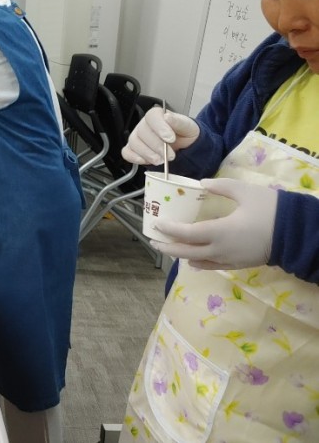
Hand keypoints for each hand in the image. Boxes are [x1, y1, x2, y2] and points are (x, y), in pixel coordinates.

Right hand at [122, 107, 199, 164]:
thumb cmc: (184, 135)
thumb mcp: (188, 127)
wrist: (184, 147)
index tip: (171, 139)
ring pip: (134, 143)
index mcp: (156, 115)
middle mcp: (143, 125)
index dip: (160, 128)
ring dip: (148, 154)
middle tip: (170, 155)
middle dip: (157, 146)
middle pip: (142, 132)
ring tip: (161, 160)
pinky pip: (127, 153)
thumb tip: (168, 117)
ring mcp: (136, 137)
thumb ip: (179, 122)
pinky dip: (135, 158)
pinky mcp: (132, 149)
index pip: (152, 117)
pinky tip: (147, 161)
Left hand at [150, 177, 276, 269]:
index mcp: (220, 232)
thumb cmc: (272, 210)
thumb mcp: (245, 192)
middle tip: (153, 240)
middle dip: (167, 247)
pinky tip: (191, 259)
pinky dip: (197, 262)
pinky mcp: (238, 264)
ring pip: (197, 261)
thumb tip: (202, 183)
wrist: (298, 234)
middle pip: (186, 253)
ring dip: (180, 255)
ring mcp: (229, 260)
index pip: (186, 234)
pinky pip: (211, 266)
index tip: (156, 224)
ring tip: (168, 246)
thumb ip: (221, 186)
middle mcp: (220, 250)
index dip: (169, 230)